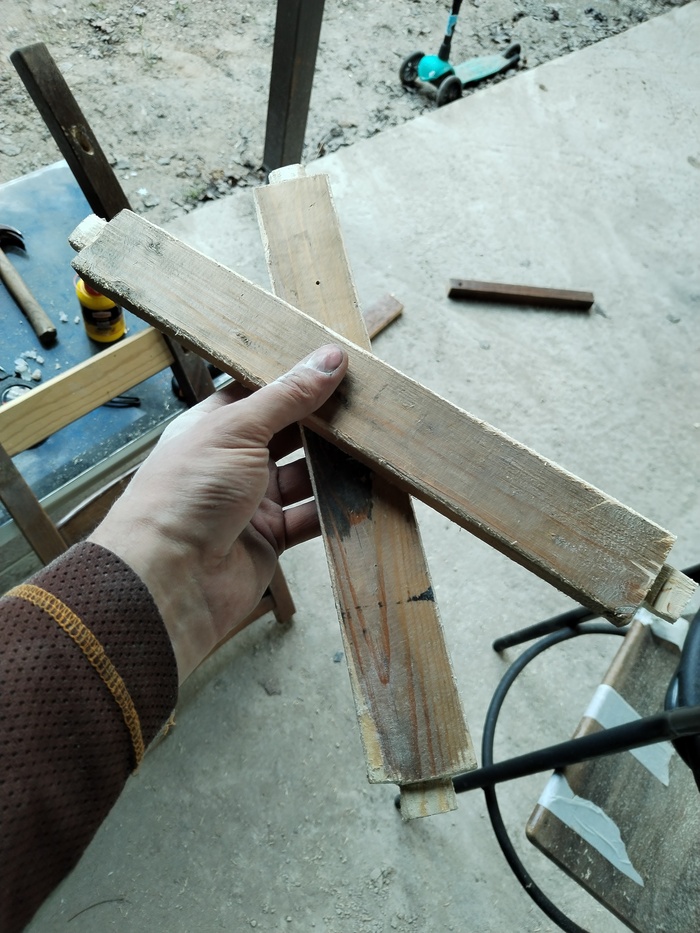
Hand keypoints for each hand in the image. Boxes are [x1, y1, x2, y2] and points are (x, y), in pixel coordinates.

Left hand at [89, 344, 347, 681]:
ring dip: (335, 465)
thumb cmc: (186, 494)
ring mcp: (253, 502)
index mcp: (213, 427)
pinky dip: (335, 508)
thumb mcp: (236, 430)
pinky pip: (311, 517)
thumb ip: (286, 397)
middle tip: (367, 404)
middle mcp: (232, 462)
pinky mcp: (272, 538)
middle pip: (288, 434)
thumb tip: (328, 359)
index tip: (338, 365)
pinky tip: (363, 491)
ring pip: (305, 476)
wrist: (169, 580)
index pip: (260, 394)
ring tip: (375, 444)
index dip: (296, 380)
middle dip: (324, 422)